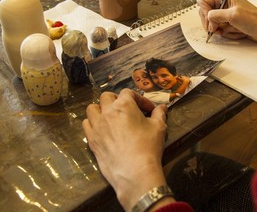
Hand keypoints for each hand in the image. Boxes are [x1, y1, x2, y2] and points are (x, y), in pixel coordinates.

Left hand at [82, 89, 172, 210]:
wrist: (134, 171)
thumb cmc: (148, 146)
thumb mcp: (159, 128)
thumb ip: (159, 114)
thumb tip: (162, 108)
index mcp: (124, 105)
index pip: (128, 93)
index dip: (140, 99)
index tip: (149, 110)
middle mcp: (107, 112)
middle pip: (106, 97)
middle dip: (117, 100)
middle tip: (128, 110)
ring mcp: (97, 126)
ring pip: (92, 108)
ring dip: (101, 109)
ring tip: (111, 117)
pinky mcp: (91, 139)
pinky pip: (86, 124)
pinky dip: (93, 123)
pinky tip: (102, 129)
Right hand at [197, 0, 256, 41]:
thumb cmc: (254, 20)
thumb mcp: (233, 15)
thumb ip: (216, 15)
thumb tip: (207, 17)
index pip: (203, 1)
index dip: (204, 12)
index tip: (211, 21)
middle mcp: (224, 4)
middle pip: (206, 14)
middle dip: (211, 24)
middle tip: (217, 29)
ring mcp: (227, 14)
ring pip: (213, 24)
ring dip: (221, 30)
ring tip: (232, 30)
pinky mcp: (230, 23)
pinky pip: (221, 29)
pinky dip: (227, 33)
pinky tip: (236, 32)